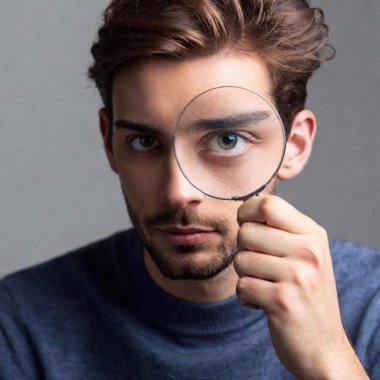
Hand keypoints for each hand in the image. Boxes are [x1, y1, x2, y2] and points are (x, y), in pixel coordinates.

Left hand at [234, 195, 368, 378]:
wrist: (322, 345)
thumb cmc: (305, 294)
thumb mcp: (305, 254)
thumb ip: (280, 230)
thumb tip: (244, 209)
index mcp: (313, 234)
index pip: (268, 204)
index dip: (246, 211)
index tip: (246, 224)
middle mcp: (309, 251)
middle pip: (247, 232)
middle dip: (244, 250)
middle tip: (261, 267)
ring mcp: (298, 276)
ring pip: (240, 260)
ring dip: (246, 277)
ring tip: (267, 286)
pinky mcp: (282, 301)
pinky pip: (242, 286)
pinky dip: (247, 297)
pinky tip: (264, 303)